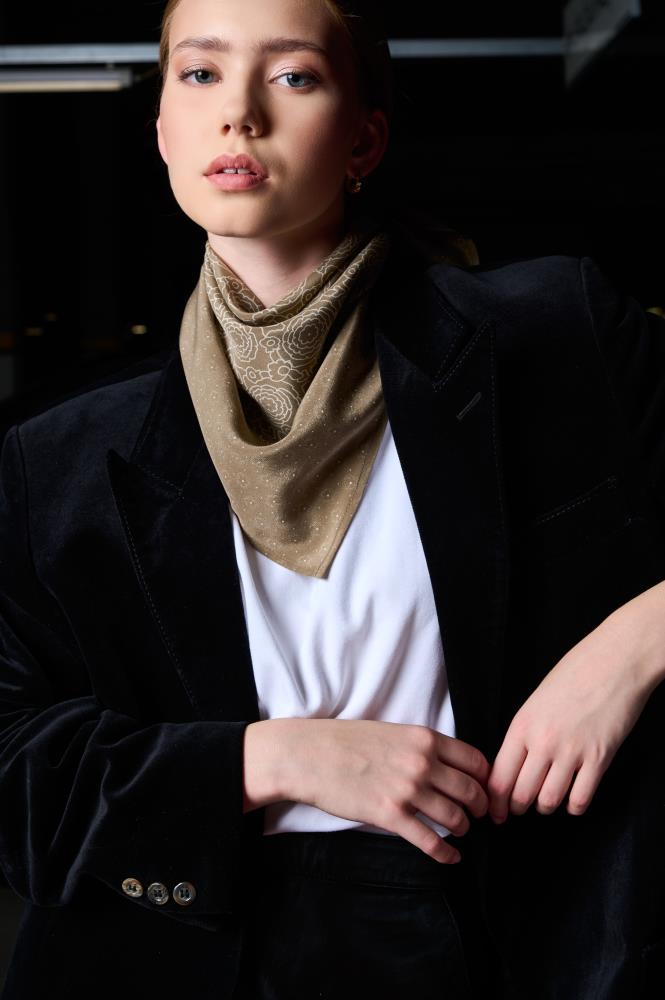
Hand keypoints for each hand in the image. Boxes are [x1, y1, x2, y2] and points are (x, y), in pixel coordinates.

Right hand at [284, 718, 489, 863]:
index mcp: (424, 738)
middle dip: (480, 806)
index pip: (474, 759)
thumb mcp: (391, 731)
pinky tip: (451, 858)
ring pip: (454, 816)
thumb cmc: (346, 741)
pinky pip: (429, 840)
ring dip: (463, 828)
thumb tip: (445, 764)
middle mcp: (421, 763)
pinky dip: (446, 853)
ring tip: (461, 830)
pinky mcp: (390, 815)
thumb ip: (420, 746)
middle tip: (479, 814)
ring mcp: (407, 790)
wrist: (309, 755)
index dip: (485, 777)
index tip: (485, 788)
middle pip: (470, 790)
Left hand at [486, 602, 657, 822]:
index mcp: (522, 725)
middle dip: (516, 808)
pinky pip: (581, 799)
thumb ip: (523, 733)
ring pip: (549, 801)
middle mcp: (543, 742)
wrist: (613, 662)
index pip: (499, 776)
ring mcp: (572, 752)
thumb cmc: (573, 674)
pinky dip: (574, 806)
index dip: (495, 801)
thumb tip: (513, 766)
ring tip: (545, 803)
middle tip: (516, 811)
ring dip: (545, 807)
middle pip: (521, 794)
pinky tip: (573, 799)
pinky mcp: (599, 758)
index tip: (495, 811)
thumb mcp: (535, 702)